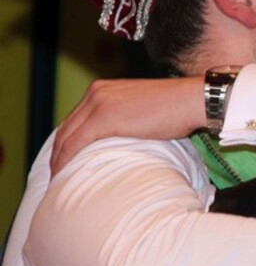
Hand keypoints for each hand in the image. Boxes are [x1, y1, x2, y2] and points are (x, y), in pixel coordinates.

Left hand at [52, 77, 204, 173]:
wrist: (190, 100)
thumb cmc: (176, 108)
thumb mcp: (141, 108)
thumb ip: (124, 117)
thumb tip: (120, 137)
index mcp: (104, 88)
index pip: (76, 117)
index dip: (66, 139)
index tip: (64, 158)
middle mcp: (96, 92)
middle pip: (67, 126)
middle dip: (58, 150)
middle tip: (55, 172)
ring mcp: (99, 103)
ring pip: (66, 136)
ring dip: (57, 158)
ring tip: (57, 177)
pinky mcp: (103, 118)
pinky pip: (74, 143)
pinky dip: (64, 160)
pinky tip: (62, 174)